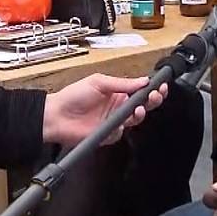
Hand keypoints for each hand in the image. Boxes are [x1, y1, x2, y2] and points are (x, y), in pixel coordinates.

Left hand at [42, 74, 166, 147]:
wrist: (56, 115)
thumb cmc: (74, 95)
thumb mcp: (99, 82)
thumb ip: (122, 83)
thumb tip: (143, 81)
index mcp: (117, 92)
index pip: (140, 90)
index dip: (152, 89)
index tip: (160, 86)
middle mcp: (118, 106)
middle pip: (143, 105)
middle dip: (153, 100)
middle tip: (156, 96)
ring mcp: (114, 121)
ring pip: (135, 119)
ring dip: (141, 113)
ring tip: (139, 108)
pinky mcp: (108, 134)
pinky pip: (121, 132)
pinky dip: (123, 127)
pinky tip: (121, 121)